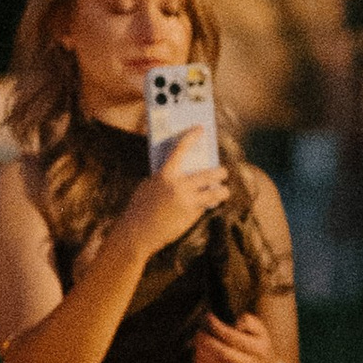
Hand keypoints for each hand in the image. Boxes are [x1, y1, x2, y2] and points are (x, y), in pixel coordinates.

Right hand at [121, 130, 226, 263]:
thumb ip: (164, 177)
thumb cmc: (139, 209)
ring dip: (222, 191)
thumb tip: (182, 171)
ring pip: (215, 192)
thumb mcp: (148, 187)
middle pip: (209, 174)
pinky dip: (207, 205)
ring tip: (224, 191)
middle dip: (220, 173)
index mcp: (165, 175)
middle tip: (223, 173)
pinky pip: (205, 206)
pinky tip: (209, 205)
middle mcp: (179, 186)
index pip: (180, 150)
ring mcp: (187, 201)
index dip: (191, 137)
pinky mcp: (191, 216)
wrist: (138, 233)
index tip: (200, 129)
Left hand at [192, 307, 283, 362]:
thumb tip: (235, 321)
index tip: (209, 318)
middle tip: (200, 331)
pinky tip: (199, 352)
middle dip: (207, 340)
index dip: (217, 326)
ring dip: (202, 350)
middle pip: (222, 352)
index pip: (232, 337)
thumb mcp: (263, 334)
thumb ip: (250, 323)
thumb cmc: (262, 352)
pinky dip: (201, 361)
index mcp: (257, 349)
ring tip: (198, 340)